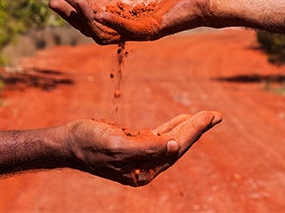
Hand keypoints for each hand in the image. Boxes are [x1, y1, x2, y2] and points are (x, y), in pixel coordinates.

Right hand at [48, 0, 210, 44]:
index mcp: (121, 11)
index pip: (89, 9)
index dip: (71, 2)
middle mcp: (125, 24)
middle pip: (90, 24)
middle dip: (71, 14)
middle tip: (52, 1)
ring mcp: (137, 30)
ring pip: (103, 32)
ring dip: (86, 19)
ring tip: (72, 2)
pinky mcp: (150, 31)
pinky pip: (126, 31)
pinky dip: (111, 22)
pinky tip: (97, 11)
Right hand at [64, 111, 221, 185]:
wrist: (69, 141)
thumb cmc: (89, 143)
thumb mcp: (117, 146)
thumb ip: (147, 148)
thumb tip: (176, 146)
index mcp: (143, 171)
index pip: (176, 149)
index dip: (194, 131)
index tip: (209, 116)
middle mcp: (145, 166)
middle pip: (177, 145)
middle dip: (196, 129)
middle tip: (215, 115)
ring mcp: (140, 155)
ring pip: (170, 140)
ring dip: (187, 127)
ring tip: (205, 116)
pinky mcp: (134, 145)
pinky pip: (158, 135)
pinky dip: (171, 127)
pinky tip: (181, 120)